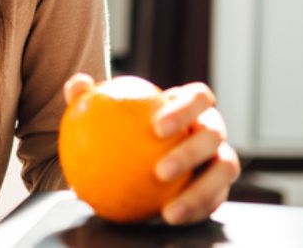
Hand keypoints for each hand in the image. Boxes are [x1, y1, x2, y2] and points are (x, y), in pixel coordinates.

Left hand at [62, 75, 240, 225]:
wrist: (135, 164)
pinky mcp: (219, 187)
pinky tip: (169, 218)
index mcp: (189, 106)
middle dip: (191, 152)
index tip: (156, 128)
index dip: (185, 108)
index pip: (197, 97)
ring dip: (200, 190)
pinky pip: (213, 200)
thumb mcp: (102, 115)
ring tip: (170, 209)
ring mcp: (219, 158)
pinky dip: (194, 210)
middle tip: (160, 171)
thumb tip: (77, 85)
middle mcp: (210, 130)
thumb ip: (89, 98)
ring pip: (224, 170)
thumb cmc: (121, 132)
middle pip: (213, 134)